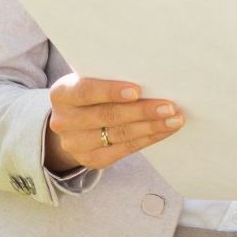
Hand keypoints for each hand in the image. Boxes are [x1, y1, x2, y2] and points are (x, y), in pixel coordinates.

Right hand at [44, 72, 181, 173]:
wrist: (74, 123)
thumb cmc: (92, 93)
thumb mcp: (91, 80)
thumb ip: (109, 77)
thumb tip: (151, 76)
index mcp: (61, 94)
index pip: (86, 91)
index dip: (111, 91)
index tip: (137, 90)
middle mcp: (63, 121)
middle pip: (107, 116)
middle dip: (141, 111)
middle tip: (169, 106)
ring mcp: (75, 144)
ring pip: (119, 134)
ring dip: (151, 126)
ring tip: (174, 119)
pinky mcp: (91, 160)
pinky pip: (124, 149)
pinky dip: (148, 138)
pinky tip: (164, 130)